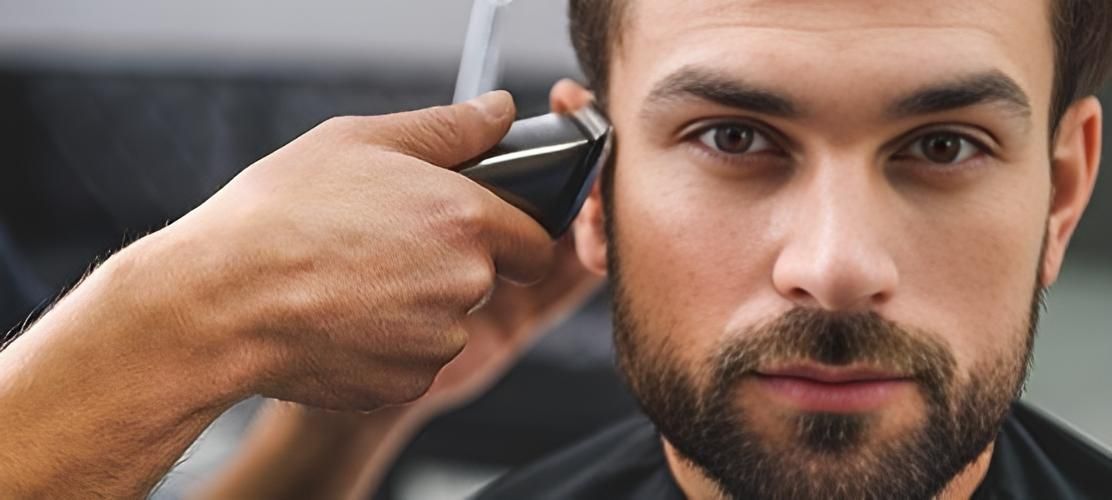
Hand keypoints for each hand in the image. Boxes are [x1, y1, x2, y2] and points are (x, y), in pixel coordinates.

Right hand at [194, 81, 604, 499]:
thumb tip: (501, 113)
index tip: (477, 229)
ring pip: (447, 323)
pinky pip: (413, 361)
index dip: (511, 233)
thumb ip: (449, 128)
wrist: (220, 301)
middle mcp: (465, 284)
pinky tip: (340, 317)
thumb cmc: (280, 214)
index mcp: (468, 219)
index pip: (538, 242)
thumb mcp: (362, 140)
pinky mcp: (405, 384)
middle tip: (385, 243)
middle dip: (450, 265)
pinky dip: (387, 344)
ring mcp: (437, 342)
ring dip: (416, 306)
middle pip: (486, 280)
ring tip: (350, 279)